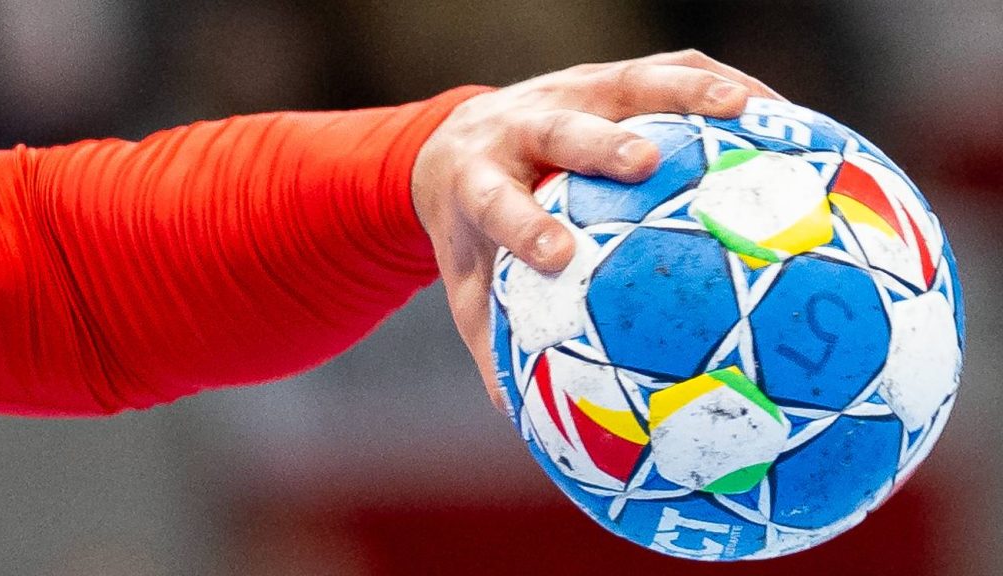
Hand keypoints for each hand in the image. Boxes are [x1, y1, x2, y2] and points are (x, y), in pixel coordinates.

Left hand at [412, 50, 784, 410]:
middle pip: (561, 127)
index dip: (526, 223)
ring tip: (744, 110)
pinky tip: (772, 111)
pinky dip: (715, 85)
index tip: (559, 257)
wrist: (453, 143)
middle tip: (645, 163)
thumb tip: (537, 430)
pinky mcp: (601, 77)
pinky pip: (664, 70)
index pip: (498, 200)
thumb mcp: (471, 289)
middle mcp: (520, 128)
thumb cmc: (471, 231)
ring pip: (624, 82)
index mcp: (478, 182)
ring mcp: (564, 91)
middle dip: (602, 142)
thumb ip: (499, 347)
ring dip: (681, 92)